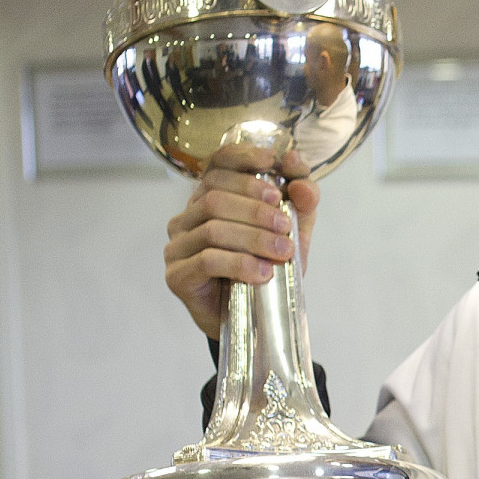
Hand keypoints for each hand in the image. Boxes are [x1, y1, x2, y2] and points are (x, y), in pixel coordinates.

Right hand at [164, 142, 321, 338]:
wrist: (253, 320)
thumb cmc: (267, 268)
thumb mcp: (293, 232)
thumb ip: (301, 201)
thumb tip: (299, 172)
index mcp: (210, 197)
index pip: (218, 163)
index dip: (243, 157)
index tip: (273, 163)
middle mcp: (187, 217)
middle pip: (216, 197)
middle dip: (257, 209)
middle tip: (285, 226)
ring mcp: (178, 245)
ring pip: (213, 227)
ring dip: (254, 238)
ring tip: (282, 252)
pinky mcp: (177, 275)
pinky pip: (207, 260)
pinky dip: (240, 264)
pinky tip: (262, 273)